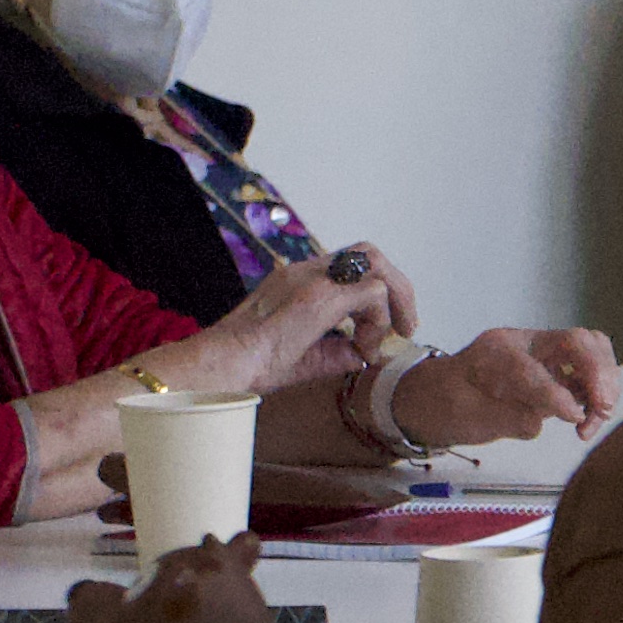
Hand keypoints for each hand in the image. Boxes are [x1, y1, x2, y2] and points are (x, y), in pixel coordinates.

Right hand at [189, 248, 399, 396]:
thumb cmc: (249, 367)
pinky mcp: (318, 297)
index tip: (382, 329)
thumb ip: (336, 352)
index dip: (376, 293)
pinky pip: (371, 294)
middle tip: (404, 327)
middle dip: (396, 288)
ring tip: (390, 336)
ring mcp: (311, 280)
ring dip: (393, 301)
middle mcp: (305, 271)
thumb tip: (365, 354)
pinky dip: (378, 321)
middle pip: (368, 254)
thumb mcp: (304, 359)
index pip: (349, 266)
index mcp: (297, 280)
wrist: (218, 368)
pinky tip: (363, 348)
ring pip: (375, 266)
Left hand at [386, 325, 622, 448]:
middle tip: (601, 411)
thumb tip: (544, 420)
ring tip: (596, 418)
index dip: (557, 395)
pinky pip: (591, 368)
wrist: (435, 398)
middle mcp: (525, 344)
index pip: (533, 369)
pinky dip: (600, 390)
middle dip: (598, 375)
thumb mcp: (465, 418)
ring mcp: (543, 354)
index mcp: (496, 351)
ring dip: (605, 383)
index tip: (574, 421)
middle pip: (578, 341)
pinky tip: (589, 416)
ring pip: (593, 349)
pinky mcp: (555, 369)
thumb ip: (506, 418)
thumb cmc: (444, 407)